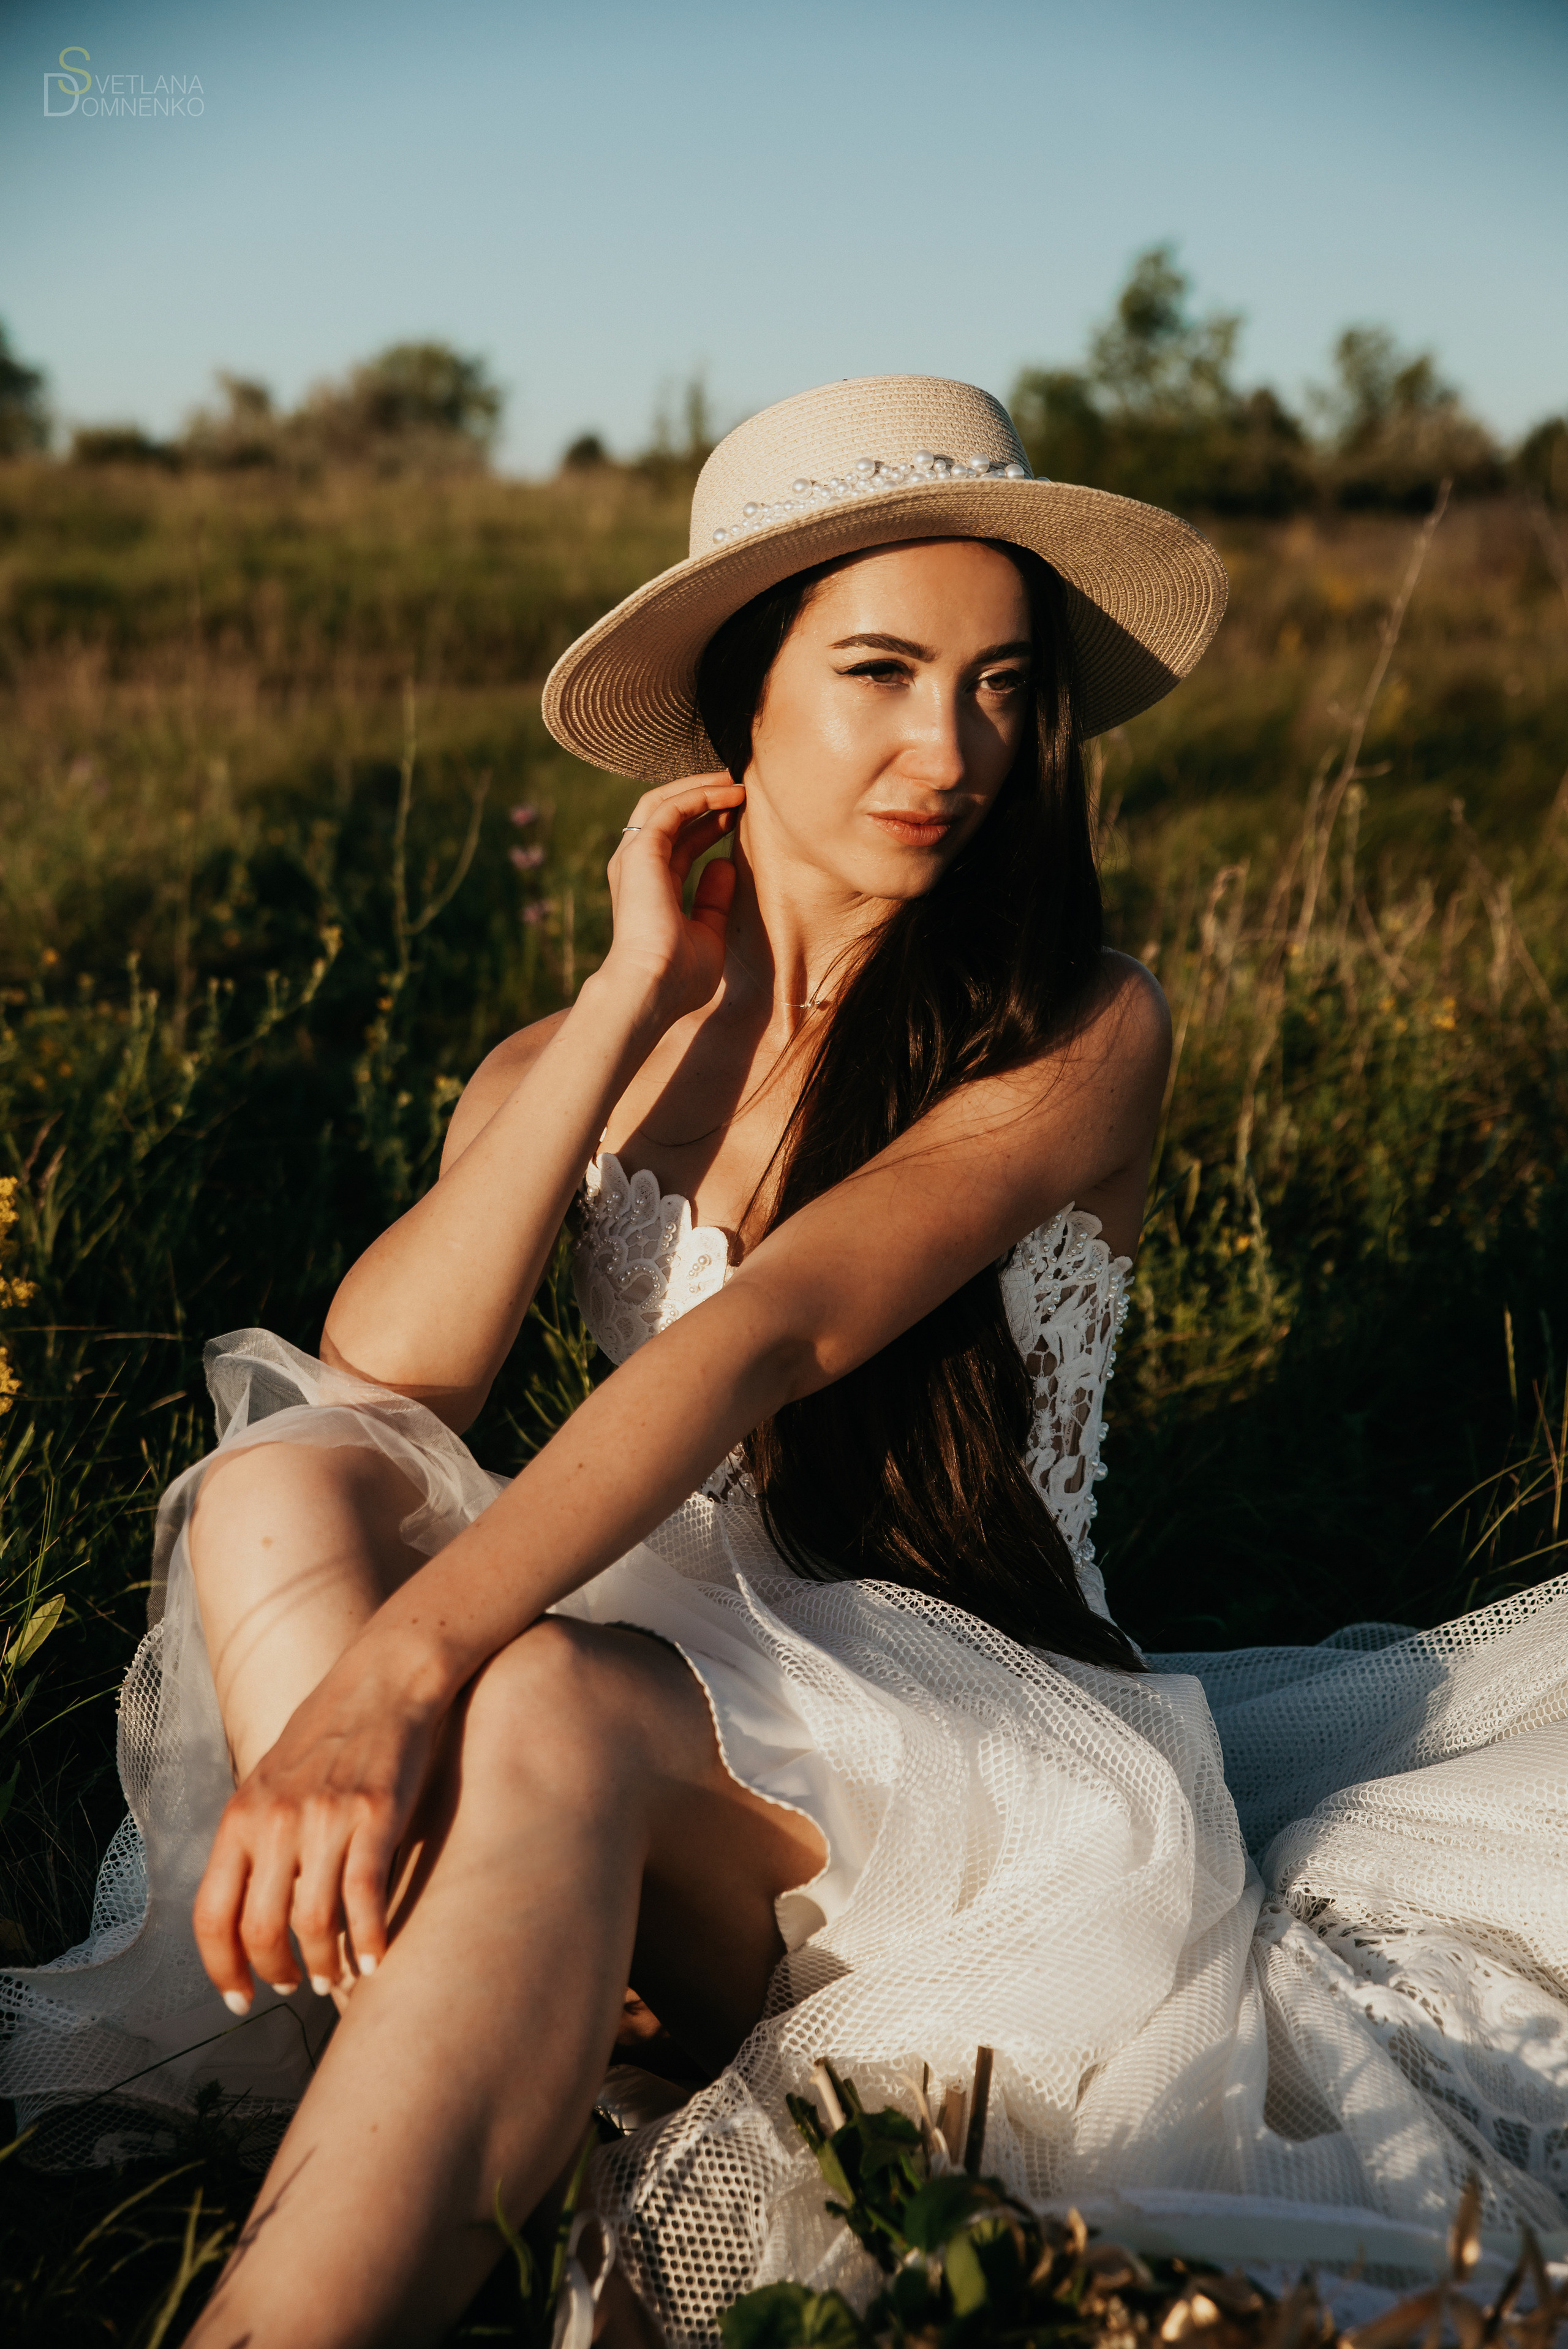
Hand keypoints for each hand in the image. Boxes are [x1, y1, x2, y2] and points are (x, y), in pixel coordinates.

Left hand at [192, 1643, 443, 2004]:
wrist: (384, 1680)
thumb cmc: (328, 1734)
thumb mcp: (270, 1782)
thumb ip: (255, 1840)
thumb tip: (249, 1912)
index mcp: (240, 1816)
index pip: (211, 1915)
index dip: (221, 1969)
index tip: (239, 1999)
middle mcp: (275, 1821)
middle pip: (260, 1929)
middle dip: (275, 1972)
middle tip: (292, 1985)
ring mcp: (325, 1818)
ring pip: (313, 1921)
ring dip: (323, 1963)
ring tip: (335, 1974)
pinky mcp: (375, 1815)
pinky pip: (365, 1897)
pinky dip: (370, 1939)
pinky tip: (376, 1960)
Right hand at [599, 774, 743, 1029]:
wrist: (653, 987)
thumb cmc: (679, 976)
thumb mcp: (707, 933)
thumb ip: (714, 900)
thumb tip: (725, 864)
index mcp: (651, 890)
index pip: (678, 844)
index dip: (708, 825)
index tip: (738, 814)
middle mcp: (637, 869)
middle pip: (668, 817)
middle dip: (702, 798)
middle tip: (739, 788)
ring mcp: (634, 858)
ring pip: (662, 803)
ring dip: (699, 788)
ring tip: (734, 780)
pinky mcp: (640, 851)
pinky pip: (668, 807)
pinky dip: (697, 794)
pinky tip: (727, 792)